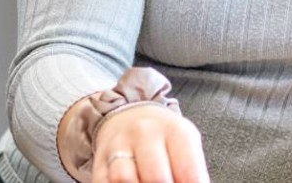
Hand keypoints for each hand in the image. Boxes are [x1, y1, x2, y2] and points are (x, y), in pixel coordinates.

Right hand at [91, 105, 209, 182]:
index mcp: (175, 131)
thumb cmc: (163, 137)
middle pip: (157, 179)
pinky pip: (105, 182)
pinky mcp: (100, 159)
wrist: (127, 115)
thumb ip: (191, 170)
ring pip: (124, 180)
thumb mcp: (185, 144)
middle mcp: (145, 133)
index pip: (189, 174)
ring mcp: (119, 145)